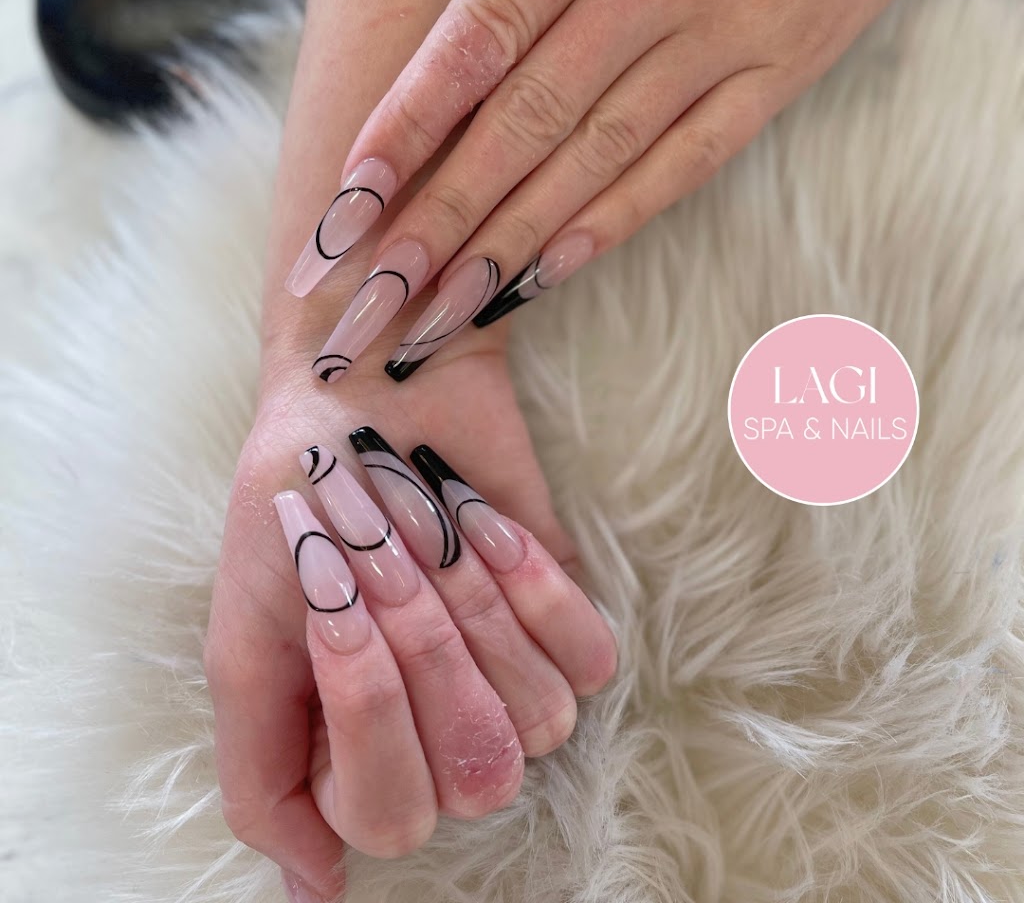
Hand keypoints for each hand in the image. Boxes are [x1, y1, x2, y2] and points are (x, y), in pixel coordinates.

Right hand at [206, 329, 614, 900]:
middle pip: (476, 772)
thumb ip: (264, 778)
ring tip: (430, 533)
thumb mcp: (245, 647)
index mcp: (359, 752)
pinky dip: (533, 588)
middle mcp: (442, 729)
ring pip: (541, 721)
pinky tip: (482, 528)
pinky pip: (590, 660)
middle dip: (424, 648)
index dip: (368, 712)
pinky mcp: (563, 615)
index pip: (393, 819)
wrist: (361, 396)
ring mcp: (509, 674)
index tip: (333, 608)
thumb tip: (315, 892)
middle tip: (381, 556)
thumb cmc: (296, 509)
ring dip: (474, 608)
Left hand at [286, 0, 1002, 383]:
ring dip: (508, 244)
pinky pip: (683, 165)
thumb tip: (441, 42)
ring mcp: (722, 35)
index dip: (407, 123)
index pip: (478, 38)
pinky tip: (545, 277)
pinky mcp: (779, 76)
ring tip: (437, 312)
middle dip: (439, 218)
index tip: (349, 201)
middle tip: (374, 297)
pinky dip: (610, 223)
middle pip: (523, 122)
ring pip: (593, 159)